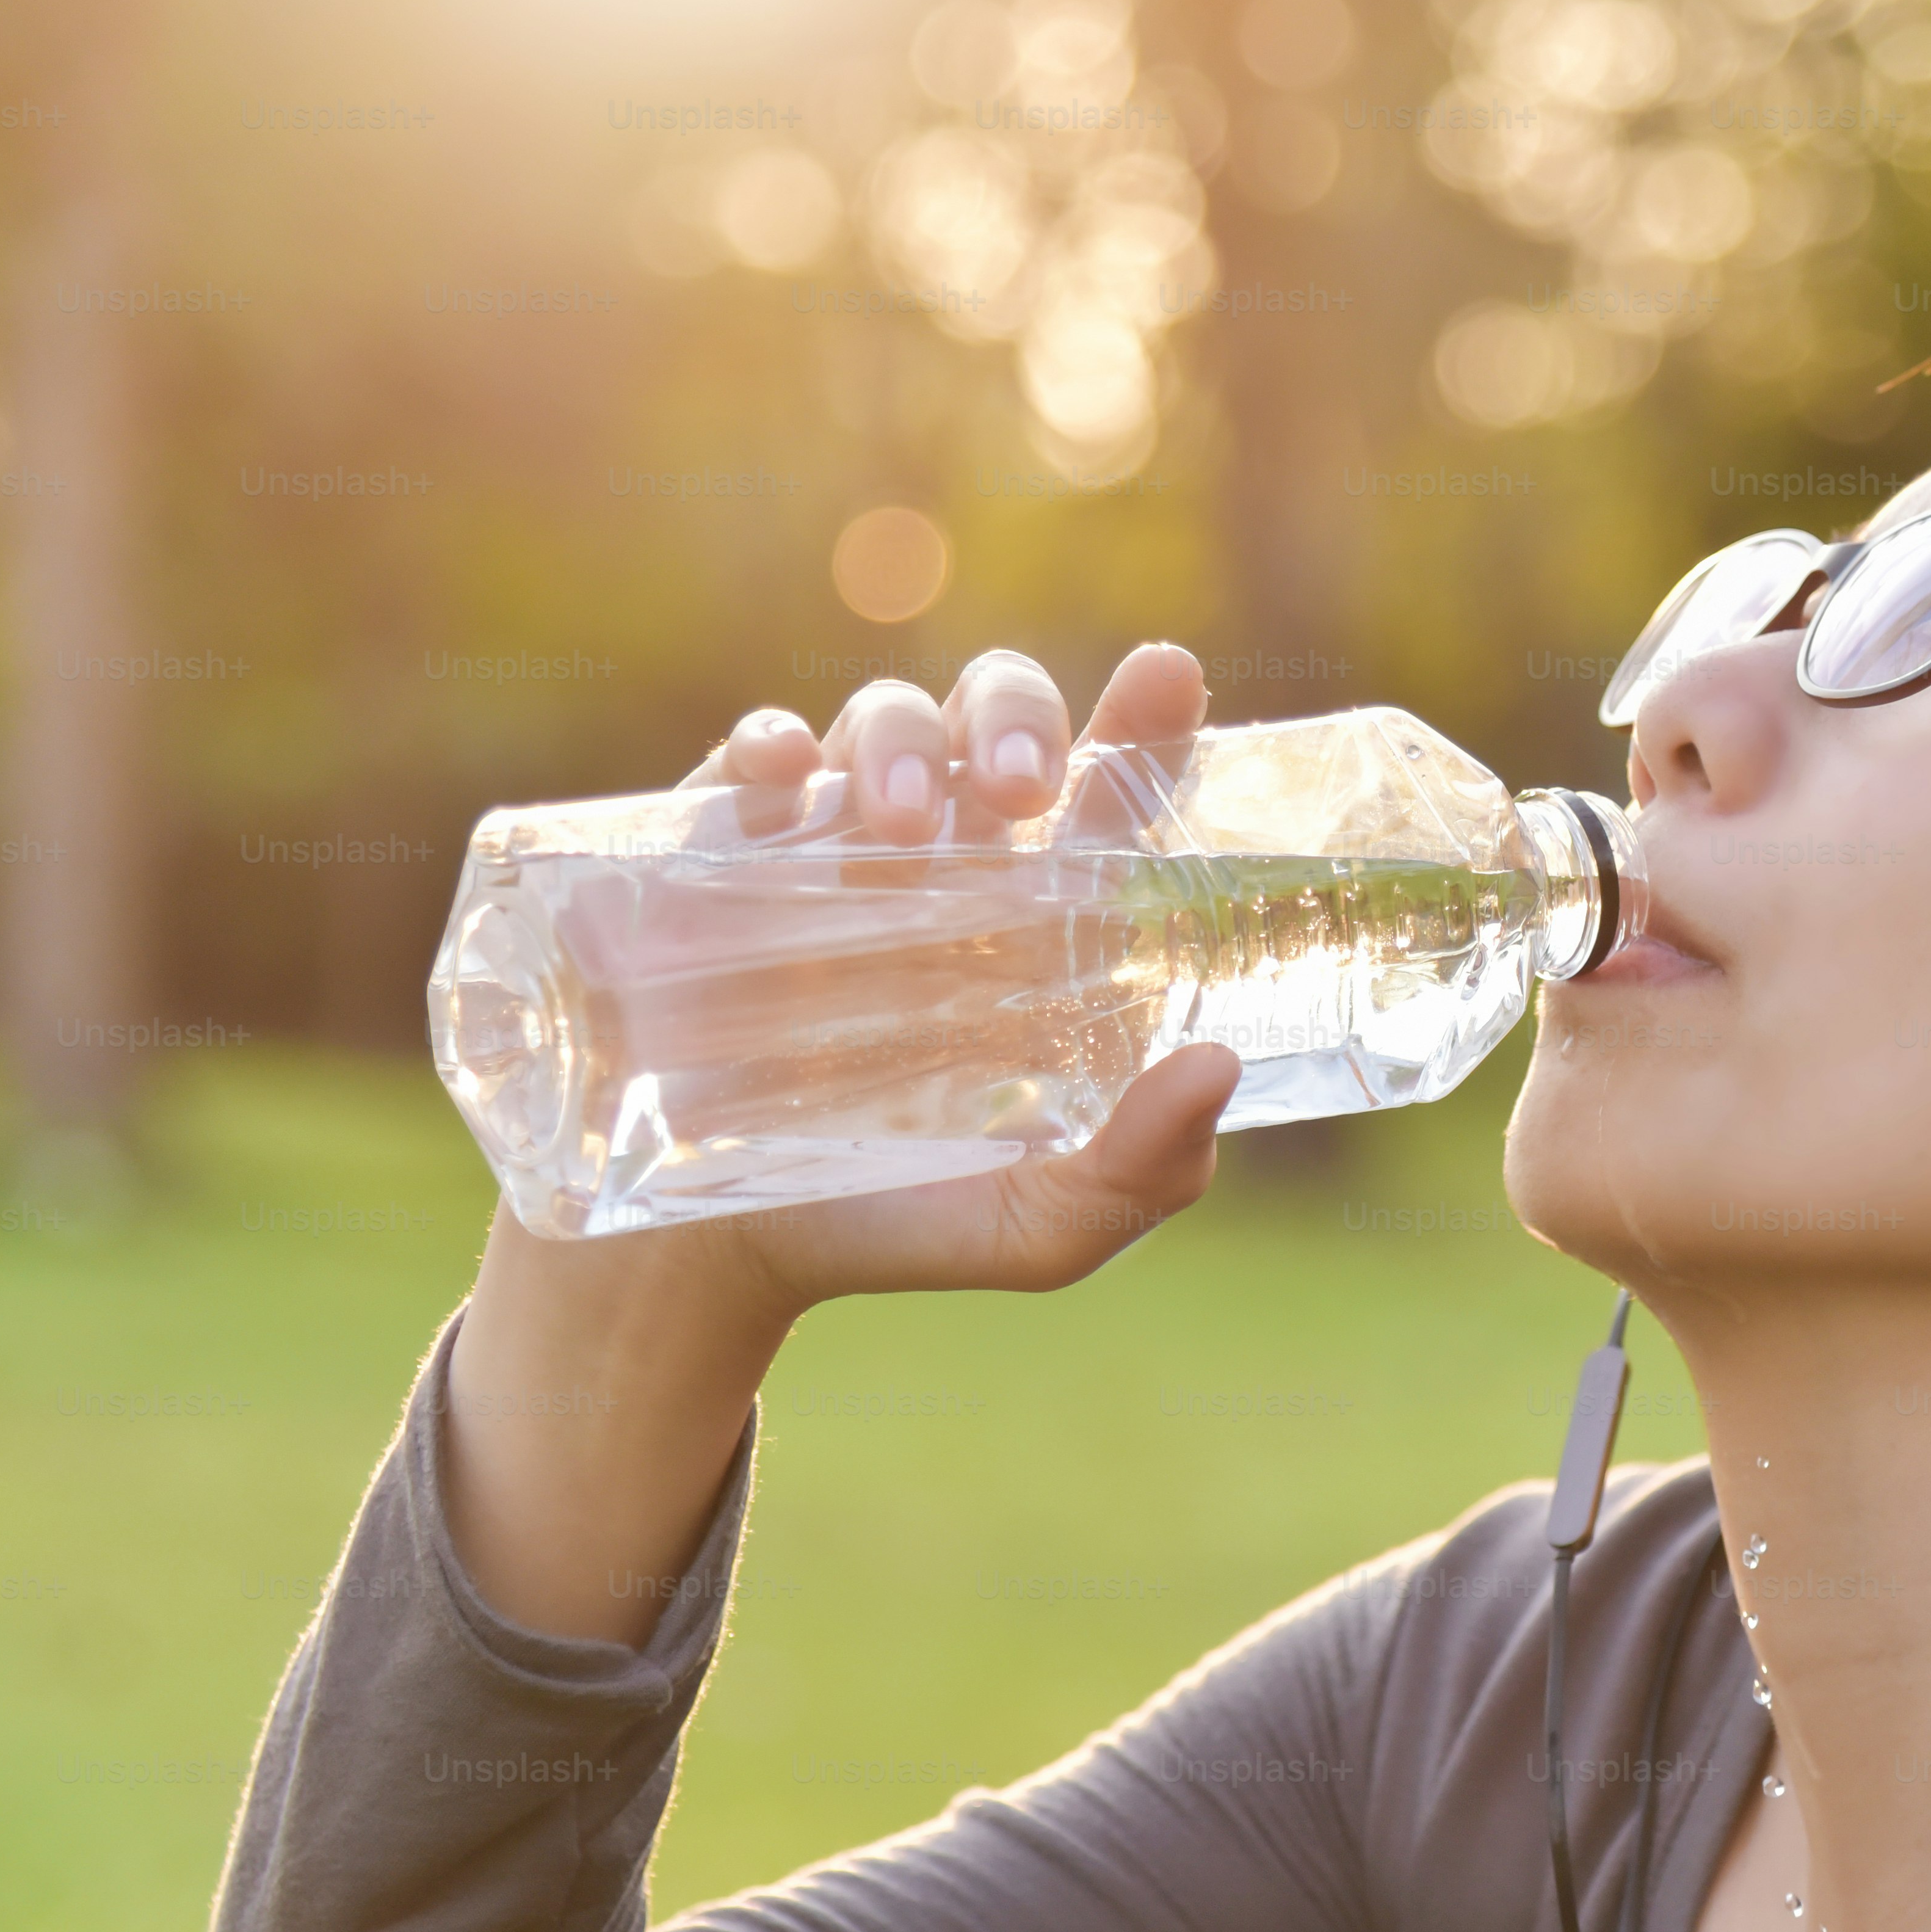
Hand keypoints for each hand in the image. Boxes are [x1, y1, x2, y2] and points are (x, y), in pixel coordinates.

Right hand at [662, 640, 1237, 1309]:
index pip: (1113, 792)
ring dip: (900, 739)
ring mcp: (834, 847)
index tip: (1168, 677)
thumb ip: (1145, 1169)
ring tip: (898, 826)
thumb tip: (1217, 1068)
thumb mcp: (1039, 1227)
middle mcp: (950, 861)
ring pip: (884, 719)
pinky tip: (783, 777)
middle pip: (1000, 719)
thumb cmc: (893, 1224)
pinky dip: (769, 745)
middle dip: (1017, 715)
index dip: (1146, 723)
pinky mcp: (720, 856)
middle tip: (1021, 787)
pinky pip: (751, 758)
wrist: (713, 1254)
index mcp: (1045, 920)